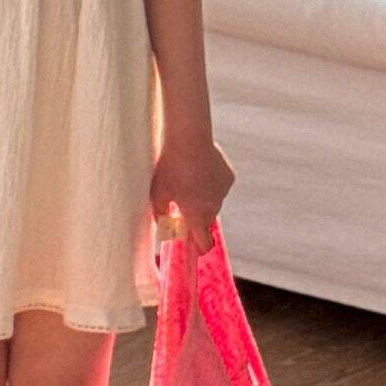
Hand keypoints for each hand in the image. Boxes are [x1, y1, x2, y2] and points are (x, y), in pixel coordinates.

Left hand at [150, 137, 234, 254]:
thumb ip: (160, 215)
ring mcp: (224, 192)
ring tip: (188, 177)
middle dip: (196, 215)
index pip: (204, 244)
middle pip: (206, 220)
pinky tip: (199, 166)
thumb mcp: (156, 192)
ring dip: (203, 196)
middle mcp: (214, 207)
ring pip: (214, 201)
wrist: (188, 138)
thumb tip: (163, 228)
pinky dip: (211, 180)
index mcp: (197, 215)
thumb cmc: (168, 167)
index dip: (199, 247)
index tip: (193, 246)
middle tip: (182, 202)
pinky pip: (219, 184)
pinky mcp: (229, 176)